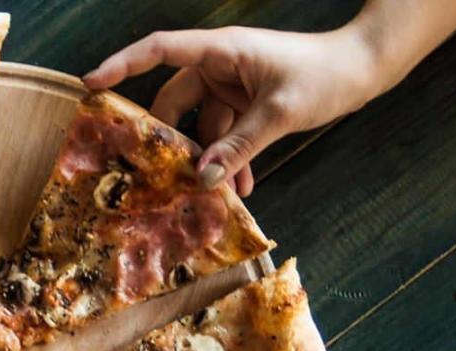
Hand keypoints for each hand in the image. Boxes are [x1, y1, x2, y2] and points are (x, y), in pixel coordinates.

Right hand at [83, 26, 387, 195]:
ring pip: (204, 125)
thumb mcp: (279, 114)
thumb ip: (239, 146)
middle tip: (159, 173)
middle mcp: (221, 64)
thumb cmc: (324, 75)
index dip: (123, 64)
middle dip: (172, 139)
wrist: (363, 69)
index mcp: (221, 50)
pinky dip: (230, 158)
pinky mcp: (248, 103)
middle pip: (176, 100)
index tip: (92, 83)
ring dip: (209, 159)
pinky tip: (239, 188)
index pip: (160, 50)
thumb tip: (203, 178)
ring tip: (214, 194)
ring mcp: (233, 84)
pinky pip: (227, 133)